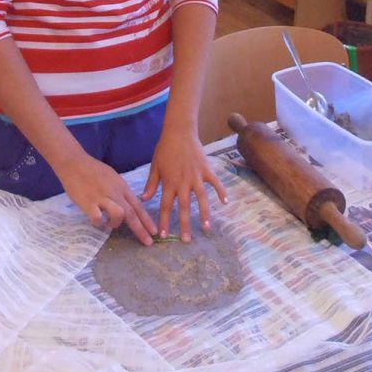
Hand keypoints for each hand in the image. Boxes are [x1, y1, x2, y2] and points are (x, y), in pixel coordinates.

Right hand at [56, 152, 156, 245]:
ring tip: (110, 225)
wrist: (74, 163)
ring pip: (119, 214)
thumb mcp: (112, 177)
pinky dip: (99, 224)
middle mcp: (114, 192)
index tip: (154, 231)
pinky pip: (97, 218)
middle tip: (148, 242)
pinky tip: (97, 223)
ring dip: (116, 224)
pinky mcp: (88, 202)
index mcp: (121, 186)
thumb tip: (127, 204)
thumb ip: (120, 191)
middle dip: (141, 230)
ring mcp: (101, 197)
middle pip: (132, 213)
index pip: (138, 206)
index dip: (147, 220)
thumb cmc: (92, 169)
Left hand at [142, 127, 226, 241]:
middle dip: (184, 225)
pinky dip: (221, 191)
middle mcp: (183, 182)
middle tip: (186, 240)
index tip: (164, 235)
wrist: (179, 131)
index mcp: (169, 182)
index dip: (164, 221)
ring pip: (201, 199)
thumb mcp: (155, 166)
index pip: (165, 206)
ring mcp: (196, 176)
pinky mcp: (206, 170)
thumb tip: (145, 199)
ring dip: (204, 213)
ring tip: (206, 227)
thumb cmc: (165, 148)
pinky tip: (226, 202)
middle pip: (184, 207)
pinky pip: (215, 183)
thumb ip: (151, 183)